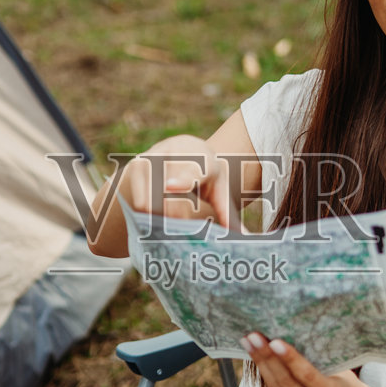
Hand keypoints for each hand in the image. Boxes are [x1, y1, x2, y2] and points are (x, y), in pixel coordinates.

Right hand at [121, 136, 238, 229]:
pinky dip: (147, 215)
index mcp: (202, 159)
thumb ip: (228, 215)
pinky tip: (156, 215)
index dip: (182, 179)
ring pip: (151, 200)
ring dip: (160, 219)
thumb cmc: (206, 177)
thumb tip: (247, 238)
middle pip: (169, 194)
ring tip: (170, 223)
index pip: (191, 170)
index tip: (172, 187)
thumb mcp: (219, 191)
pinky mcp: (138, 165)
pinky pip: (139, 201)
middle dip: (175, 217)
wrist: (182, 148)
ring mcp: (154, 156)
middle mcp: (176, 152)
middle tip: (181, 230)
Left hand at [243, 333, 371, 386]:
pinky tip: (258, 360)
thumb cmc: (344, 383)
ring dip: (261, 365)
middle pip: (285, 382)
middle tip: (253, 337)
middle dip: (266, 357)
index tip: (273, 341)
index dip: (289, 358)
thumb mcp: (339, 370)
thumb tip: (289, 334)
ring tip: (249, 343)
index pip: (307, 375)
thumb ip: (317, 360)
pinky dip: (267, 377)